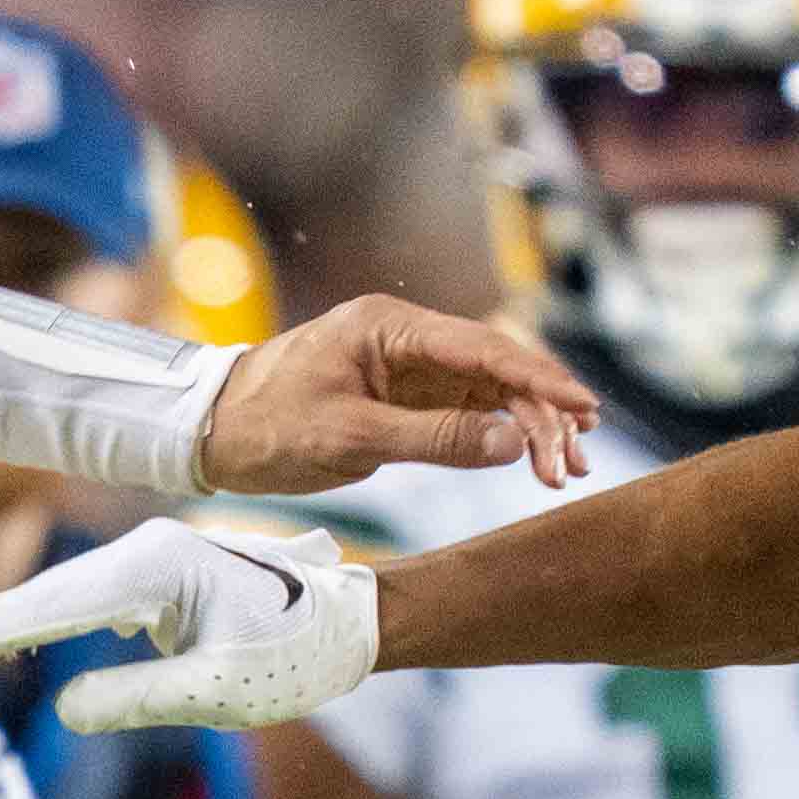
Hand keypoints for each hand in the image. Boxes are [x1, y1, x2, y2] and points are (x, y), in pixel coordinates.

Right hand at [0, 512, 378, 736]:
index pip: (60, 604)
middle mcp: (152, 552)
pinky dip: (57, 616)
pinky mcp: (167, 576)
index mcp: (160, 572)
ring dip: (19, 618)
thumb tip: (65, 707)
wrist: (351, 624)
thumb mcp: (217, 691)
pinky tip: (26, 635)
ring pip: (72, 591)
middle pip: (55, 590)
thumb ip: (138, 698)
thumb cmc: (294, 657)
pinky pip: (97, 597)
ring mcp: (158, 560)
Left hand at [186, 292, 596, 494]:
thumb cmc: (270, 427)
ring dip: (529, 428)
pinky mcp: (406, 395)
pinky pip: (467, 409)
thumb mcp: (351, 440)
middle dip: (542, 414)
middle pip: (496, 368)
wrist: (214, 433)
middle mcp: (407, 338)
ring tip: (566, 470)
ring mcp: (409, 366)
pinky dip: (499, 434)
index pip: (483, 347)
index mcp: (390, 328)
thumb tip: (512, 443)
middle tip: (573, 463)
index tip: (583, 408)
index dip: (539, 379)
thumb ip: (434, 439)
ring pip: (489, 390)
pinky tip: (532, 458)